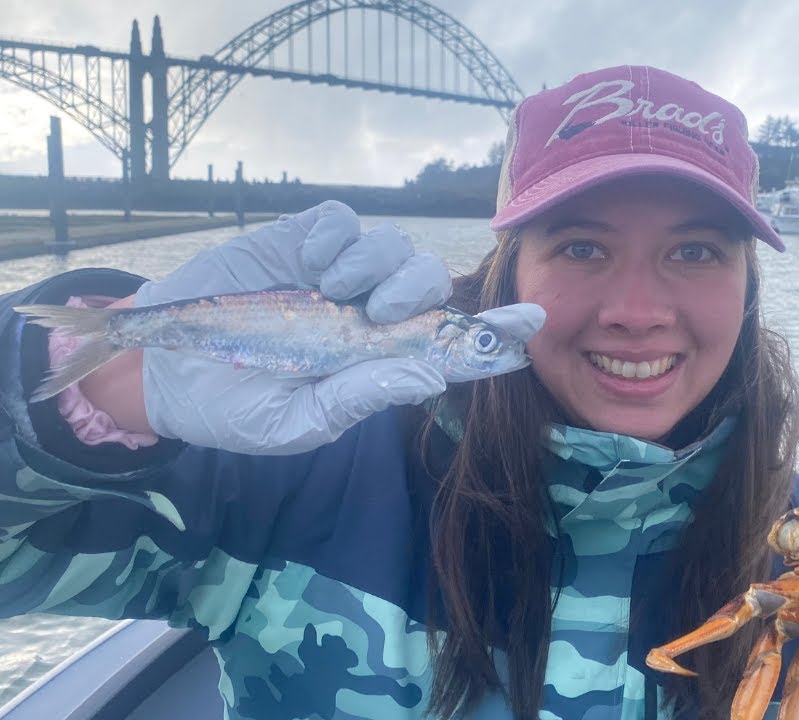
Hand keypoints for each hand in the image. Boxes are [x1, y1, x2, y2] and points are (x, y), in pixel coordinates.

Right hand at [134, 201, 541, 454]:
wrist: (163, 370)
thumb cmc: (237, 408)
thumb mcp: (298, 421)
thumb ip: (362, 397)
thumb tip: (430, 374)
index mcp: (381, 361)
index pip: (453, 344)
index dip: (496, 332)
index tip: (532, 323)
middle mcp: (370, 314)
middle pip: (431, 281)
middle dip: (421, 289)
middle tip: (382, 312)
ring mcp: (339, 276)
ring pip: (394, 246)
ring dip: (375, 265)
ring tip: (330, 293)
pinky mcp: (302, 242)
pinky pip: (343, 220)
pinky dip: (337, 237)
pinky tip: (309, 264)